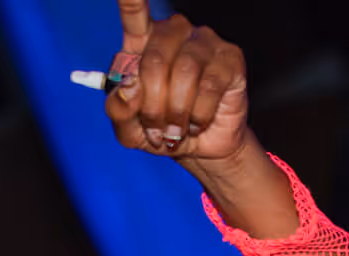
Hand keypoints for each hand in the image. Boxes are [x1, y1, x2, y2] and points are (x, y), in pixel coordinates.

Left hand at [105, 3, 249, 163]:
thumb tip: (130, 89)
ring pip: (184, 73)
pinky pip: (210, 86)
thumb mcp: (129, 128)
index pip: (134, 14)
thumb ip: (118, 109)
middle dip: (153, 107)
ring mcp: (203, 42)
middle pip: (155, 61)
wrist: (201, 149)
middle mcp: (174, 33)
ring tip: (177, 132)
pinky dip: (199, 115)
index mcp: (142, 42)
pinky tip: (197, 124)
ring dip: (177, 112)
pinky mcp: (229, 57)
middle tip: (158, 133)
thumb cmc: (161, 129)